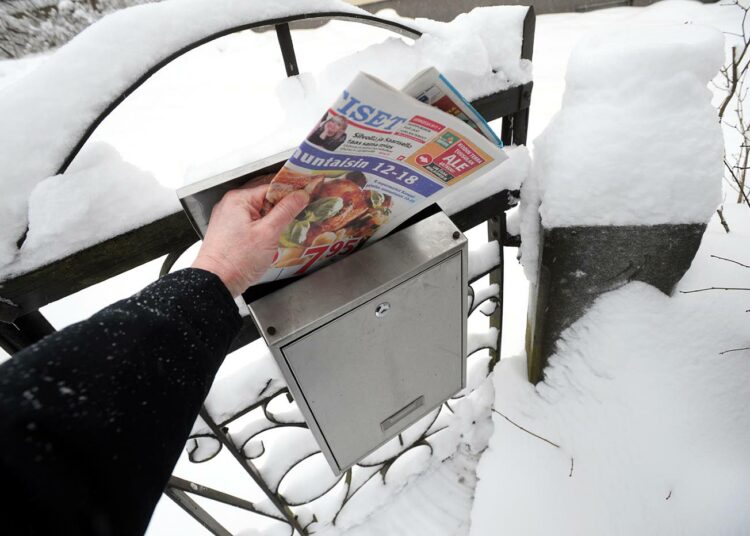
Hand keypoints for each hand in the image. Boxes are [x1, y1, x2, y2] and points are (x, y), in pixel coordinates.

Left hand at [192, 180, 308, 296]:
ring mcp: (228, 218)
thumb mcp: (268, 233)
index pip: (271, 187)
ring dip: (272, 218)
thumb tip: (299, 195)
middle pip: (264, 198)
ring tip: (286, 228)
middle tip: (299, 213)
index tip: (305, 197)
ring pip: (258, 211)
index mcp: (239, 199)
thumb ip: (286, 211)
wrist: (216, 282)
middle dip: (282, 206)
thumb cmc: (236, 260)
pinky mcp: (229, 231)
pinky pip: (250, 222)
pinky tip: (271, 237)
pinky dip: (262, 227)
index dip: (290, 192)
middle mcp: (230, 205)